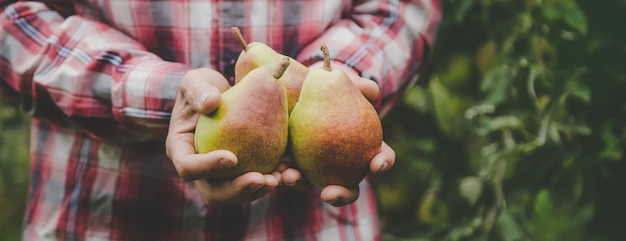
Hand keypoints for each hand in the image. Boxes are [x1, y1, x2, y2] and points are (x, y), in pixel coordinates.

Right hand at [165, 68, 280, 205]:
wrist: (220, 96)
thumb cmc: (203, 87)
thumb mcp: (195, 81)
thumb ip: (198, 90)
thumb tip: (212, 103)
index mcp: (182, 150)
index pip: (188, 168)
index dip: (208, 168)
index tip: (232, 157)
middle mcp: (201, 169)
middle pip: (214, 192)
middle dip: (237, 191)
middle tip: (261, 179)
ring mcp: (222, 174)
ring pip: (237, 193)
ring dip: (259, 190)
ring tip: (280, 178)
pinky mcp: (243, 170)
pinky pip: (258, 181)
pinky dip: (275, 179)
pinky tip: (292, 172)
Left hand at [282, 64, 395, 205]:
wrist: (291, 86)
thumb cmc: (323, 86)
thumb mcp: (338, 82)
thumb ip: (356, 84)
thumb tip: (372, 90)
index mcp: (362, 146)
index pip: (380, 157)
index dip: (383, 162)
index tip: (377, 165)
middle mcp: (342, 165)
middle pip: (348, 188)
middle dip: (341, 195)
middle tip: (329, 193)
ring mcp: (316, 169)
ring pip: (312, 184)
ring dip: (302, 184)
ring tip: (290, 178)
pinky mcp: (292, 165)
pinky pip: (288, 174)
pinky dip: (282, 175)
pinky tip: (275, 172)